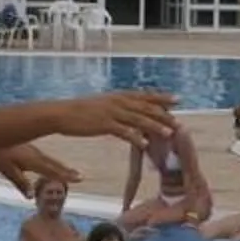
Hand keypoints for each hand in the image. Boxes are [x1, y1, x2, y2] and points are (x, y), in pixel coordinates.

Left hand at [0, 144, 81, 193]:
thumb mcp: (7, 170)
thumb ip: (20, 183)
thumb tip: (31, 196)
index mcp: (32, 161)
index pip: (52, 170)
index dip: (65, 176)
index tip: (79, 178)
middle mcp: (36, 155)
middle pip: (54, 165)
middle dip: (67, 171)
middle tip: (80, 177)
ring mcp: (33, 151)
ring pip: (50, 160)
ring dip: (61, 167)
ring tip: (70, 172)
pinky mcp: (29, 148)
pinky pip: (44, 157)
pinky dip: (52, 162)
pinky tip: (51, 164)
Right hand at [62, 90, 176, 147]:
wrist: (60, 113)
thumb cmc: (79, 112)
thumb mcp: (101, 105)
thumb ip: (116, 108)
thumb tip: (128, 113)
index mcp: (118, 96)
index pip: (144, 96)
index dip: (161, 97)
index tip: (177, 99)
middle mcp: (117, 102)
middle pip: (145, 107)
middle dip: (164, 114)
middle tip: (179, 120)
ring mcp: (111, 112)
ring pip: (138, 118)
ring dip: (155, 126)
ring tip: (169, 133)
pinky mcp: (103, 124)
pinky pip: (123, 131)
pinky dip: (135, 137)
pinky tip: (144, 144)